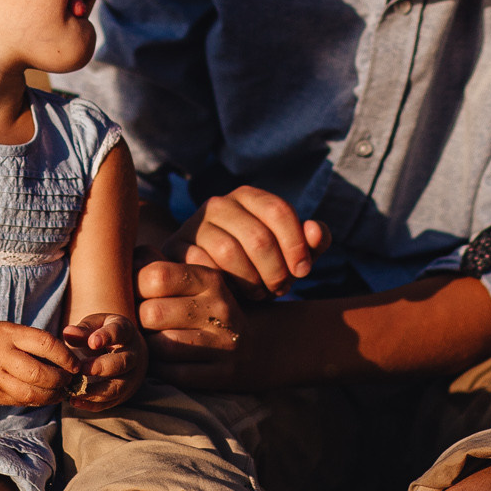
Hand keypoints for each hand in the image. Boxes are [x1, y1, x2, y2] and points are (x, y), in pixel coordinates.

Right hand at [0, 322, 80, 407]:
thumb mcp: (11, 331)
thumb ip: (35, 343)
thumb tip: (68, 362)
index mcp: (8, 335)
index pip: (45, 344)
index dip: (65, 357)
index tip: (75, 365)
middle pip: (38, 374)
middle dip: (60, 380)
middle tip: (69, 380)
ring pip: (30, 394)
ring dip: (51, 396)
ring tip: (60, 392)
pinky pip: (19, 402)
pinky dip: (36, 401)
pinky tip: (44, 396)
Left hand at [61, 311, 144, 412]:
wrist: (124, 351)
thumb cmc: (103, 335)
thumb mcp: (95, 325)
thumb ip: (83, 328)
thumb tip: (69, 333)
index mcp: (125, 332)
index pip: (119, 332)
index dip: (106, 337)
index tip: (92, 342)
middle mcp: (133, 355)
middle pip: (122, 363)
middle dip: (101, 367)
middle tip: (80, 368)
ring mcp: (131, 376)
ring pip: (118, 386)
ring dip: (95, 391)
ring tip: (73, 390)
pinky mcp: (123, 394)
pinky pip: (109, 402)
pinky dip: (92, 404)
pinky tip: (74, 401)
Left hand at [136, 259, 257, 389]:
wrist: (257, 348)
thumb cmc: (204, 310)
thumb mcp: (191, 282)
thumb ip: (157, 266)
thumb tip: (123, 262)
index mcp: (210, 279)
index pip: (157, 275)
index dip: (134, 285)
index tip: (135, 293)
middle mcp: (221, 308)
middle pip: (152, 312)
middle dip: (138, 319)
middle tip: (140, 322)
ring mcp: (225, 343)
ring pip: (161, 345)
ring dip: (148, 346)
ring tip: (151, 340)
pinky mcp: (222, 374)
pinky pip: (173, 373)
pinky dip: (160, 368)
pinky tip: (163, 361)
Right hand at [165, 185, 330, 298]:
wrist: (214, 285)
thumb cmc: (260, 267)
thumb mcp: (290, 256)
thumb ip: (312, 243)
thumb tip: (315, 231)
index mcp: (248, 196)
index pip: (278, 211)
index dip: (296, 244)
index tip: (304, 272)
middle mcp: (218, 204)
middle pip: (257, 236)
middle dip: (276, 270)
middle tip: (280, 289)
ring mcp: (194, 224)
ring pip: (230, 252)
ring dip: (252, 281)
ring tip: (259, 293)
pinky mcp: (175, 248)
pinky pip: (204, 267)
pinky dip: (224, 285)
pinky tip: (234, 294)